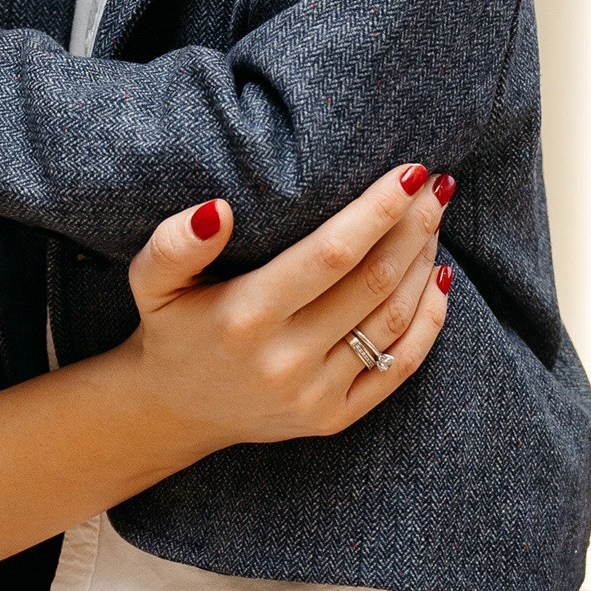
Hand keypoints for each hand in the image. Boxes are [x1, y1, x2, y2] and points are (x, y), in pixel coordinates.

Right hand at [125, 163, 453, 446]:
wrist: (174, 409)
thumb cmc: (173, 326)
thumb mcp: (151, 279)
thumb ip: (175, 243)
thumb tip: (219, 210)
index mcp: (246, 315)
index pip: (332, 254)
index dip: (379, 210)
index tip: (411, 172)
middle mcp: (285, 359)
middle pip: (374, 282)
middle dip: (414, 228)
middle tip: (436, 187)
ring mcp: (314, 394)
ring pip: (393, 320)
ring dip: (424, 264)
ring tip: (434, 221)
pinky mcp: (333, 418)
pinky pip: (400, 366)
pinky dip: (429, 321)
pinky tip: (439, 280)